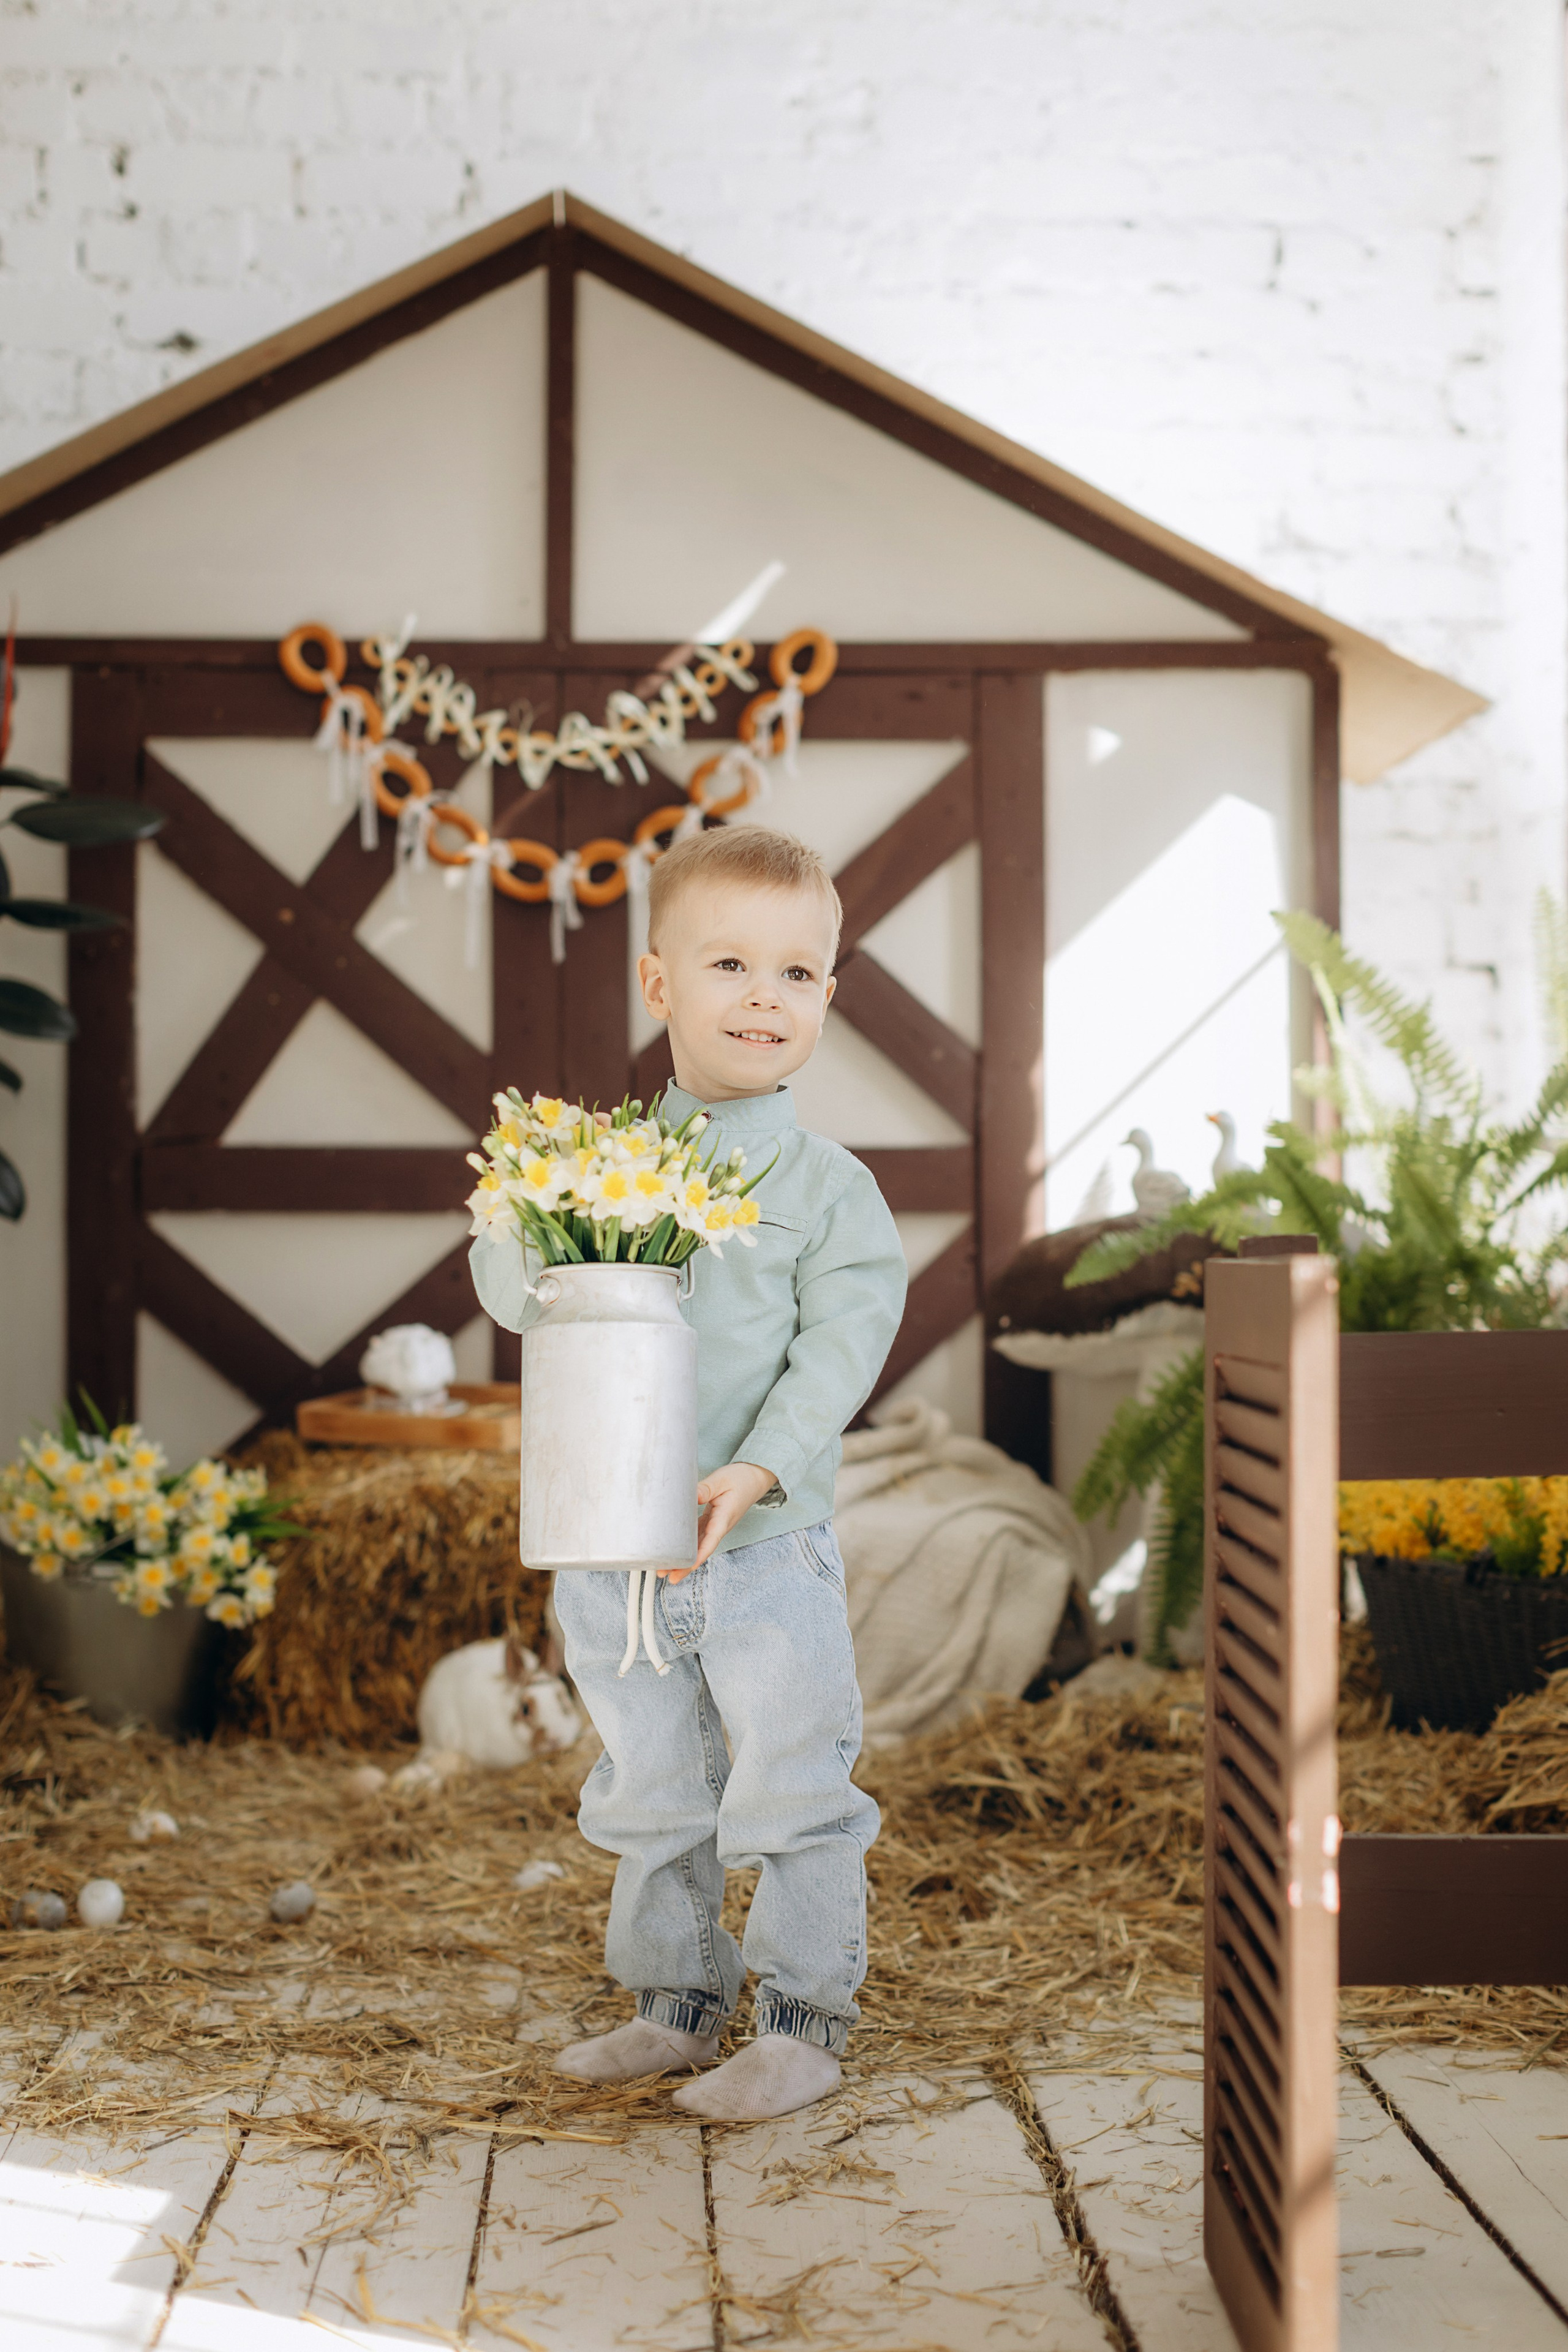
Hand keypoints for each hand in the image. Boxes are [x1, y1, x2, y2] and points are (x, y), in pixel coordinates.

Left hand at [661, 1461, 776, 1582]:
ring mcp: (715, 1526)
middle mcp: (719, 1527)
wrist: (754, 1478)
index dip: (698, 1556)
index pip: (710, 1541)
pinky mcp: (710, 1521)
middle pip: (701, 1550)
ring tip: (664, 1569)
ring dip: (683, 1558)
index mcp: (723, 1518)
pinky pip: (697, 1537)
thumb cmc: (740, 1479)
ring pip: (698, 1546)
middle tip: (666, 1575)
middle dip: (685, 1565)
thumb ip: (706, 1488)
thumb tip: (691, 1496)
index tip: (686, 1567)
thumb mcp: (722, 1480)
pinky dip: (686, 1546)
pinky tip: (674, 1552)